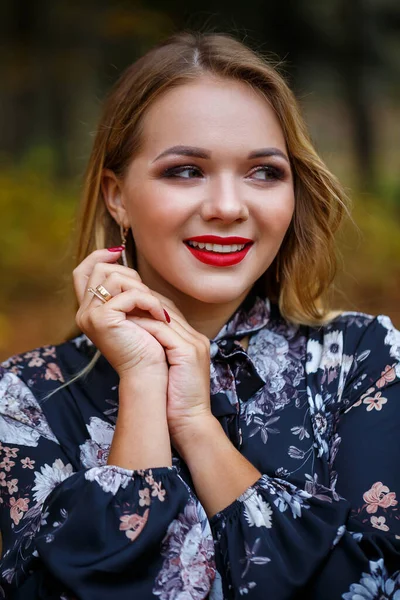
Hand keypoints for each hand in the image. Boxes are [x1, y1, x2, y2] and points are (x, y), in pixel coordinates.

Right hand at [73, 249, 169, 380]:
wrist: (149, 374)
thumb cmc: (147, 344)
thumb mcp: (133, 311)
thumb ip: (125, 290)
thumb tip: (122, 261)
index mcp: (89, 310)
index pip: (83, 272)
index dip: (98, 256)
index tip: (118, 253)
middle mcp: (84, 312)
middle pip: (100, 269)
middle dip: (130, 276)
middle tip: (148, 296)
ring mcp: (90, 315)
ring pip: (114, 277)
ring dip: (141, 289)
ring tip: (155, 308)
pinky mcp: (102, 319)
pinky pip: (129, 295)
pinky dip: (149, 301)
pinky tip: (160, 315)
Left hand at [127, 308, 212, 448]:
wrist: (190, 423)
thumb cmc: (174, 401)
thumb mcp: (166, 369)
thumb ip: (157, 351)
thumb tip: (134, 338)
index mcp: (193, 340)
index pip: (169, 311)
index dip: (146, 304)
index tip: (124, 303)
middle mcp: (196, 337)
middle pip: (167, 308)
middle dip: (142, 301)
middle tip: (118, 299)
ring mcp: (194, 343)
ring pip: (164, 315)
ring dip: (140, 310)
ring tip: (119, 307)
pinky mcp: (188, 352)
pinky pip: (162, 330)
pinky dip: (143, 325)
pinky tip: (126, 323)